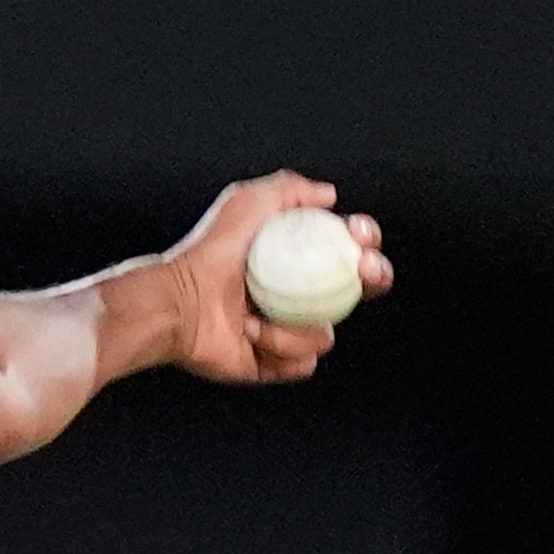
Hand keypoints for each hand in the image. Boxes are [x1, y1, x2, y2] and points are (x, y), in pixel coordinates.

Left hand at [160, 171, 393, 384]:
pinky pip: (303, 364)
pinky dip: (282, 351)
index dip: (366, 244)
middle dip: (374, 277)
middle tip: (359, 272)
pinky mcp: (271, 363)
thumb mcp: (246, 202)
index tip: (357, 237)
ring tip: (254, 314)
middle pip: (360, 292)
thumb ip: (289, 189)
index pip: (351, 251)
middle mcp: (297, 297)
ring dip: (296, 325)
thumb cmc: (208, 251)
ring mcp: (285, 332)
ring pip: (327, 334)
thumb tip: (328, 196)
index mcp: (298, 261)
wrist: (178, 300)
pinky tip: (252, 336)